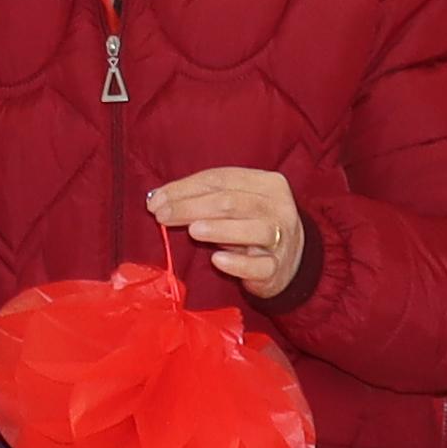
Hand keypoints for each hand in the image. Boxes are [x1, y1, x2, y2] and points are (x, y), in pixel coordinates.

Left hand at [144, 164, 309, 297]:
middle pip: (231, 202)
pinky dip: (237, 263)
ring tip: (193, 230)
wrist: (290, 261)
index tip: (156, 200)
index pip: (222, 179)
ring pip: (252, 230)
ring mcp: (281, 239)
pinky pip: (259, 265)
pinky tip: (217, 260)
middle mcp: (278, 208)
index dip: (186, 188)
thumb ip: (202, 196)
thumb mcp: (234, 204)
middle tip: (163, 216)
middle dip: (192, 207)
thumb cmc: (250, 225)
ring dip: (219, 229)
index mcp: (267, 183)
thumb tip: (156, 199)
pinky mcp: (277, 268)